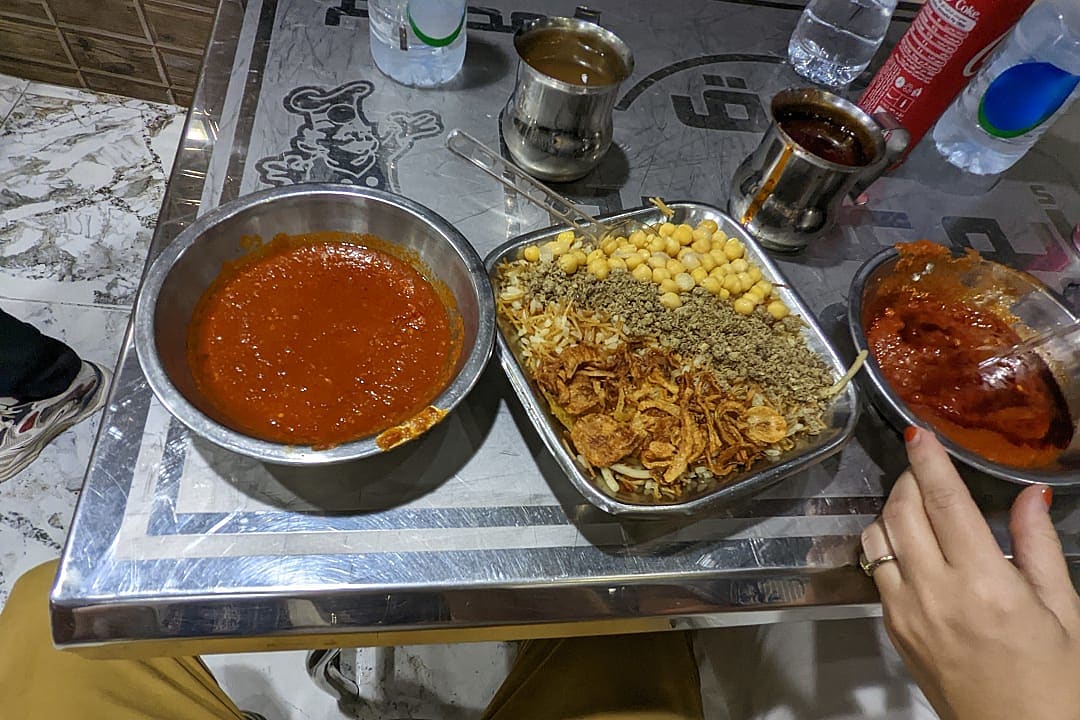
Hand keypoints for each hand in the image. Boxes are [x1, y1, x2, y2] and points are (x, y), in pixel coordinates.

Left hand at [861, 427, 1079, 719]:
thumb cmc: (1056, 684)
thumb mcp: (1065, 612)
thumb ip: (1038, 547)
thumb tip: (1031, 494)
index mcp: (984, 584)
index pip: (944, 504)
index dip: (928, 462)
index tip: (917, 434)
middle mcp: (935, 593)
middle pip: (901, 513)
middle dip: (908, 481)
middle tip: (924, 468)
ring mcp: (907, 614)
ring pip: (878, 539)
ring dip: (892, 512)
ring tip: (917, 505)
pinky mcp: (894, 631)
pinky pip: (877, 573)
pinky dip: (886, 547)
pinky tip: (911, 547)